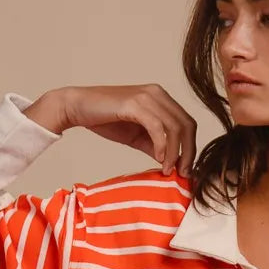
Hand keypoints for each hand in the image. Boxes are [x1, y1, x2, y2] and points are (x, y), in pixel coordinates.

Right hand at [61, 83, 197, 176]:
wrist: (78, 108)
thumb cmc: (106, 120)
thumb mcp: (137, 137)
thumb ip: (156, 147)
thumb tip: (173, 163)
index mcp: (161, 99)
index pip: (187, 124)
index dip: (190, 148)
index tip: (185, 170)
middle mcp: (158, 94)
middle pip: (186, 125)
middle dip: (188, 152)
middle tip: (183, 174)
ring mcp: (147, 97)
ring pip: (174, 127)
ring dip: (175, 152)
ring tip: (168, 170)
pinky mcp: (135, 103)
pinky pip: (157, 127)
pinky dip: (161, 145)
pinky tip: (158, 159)